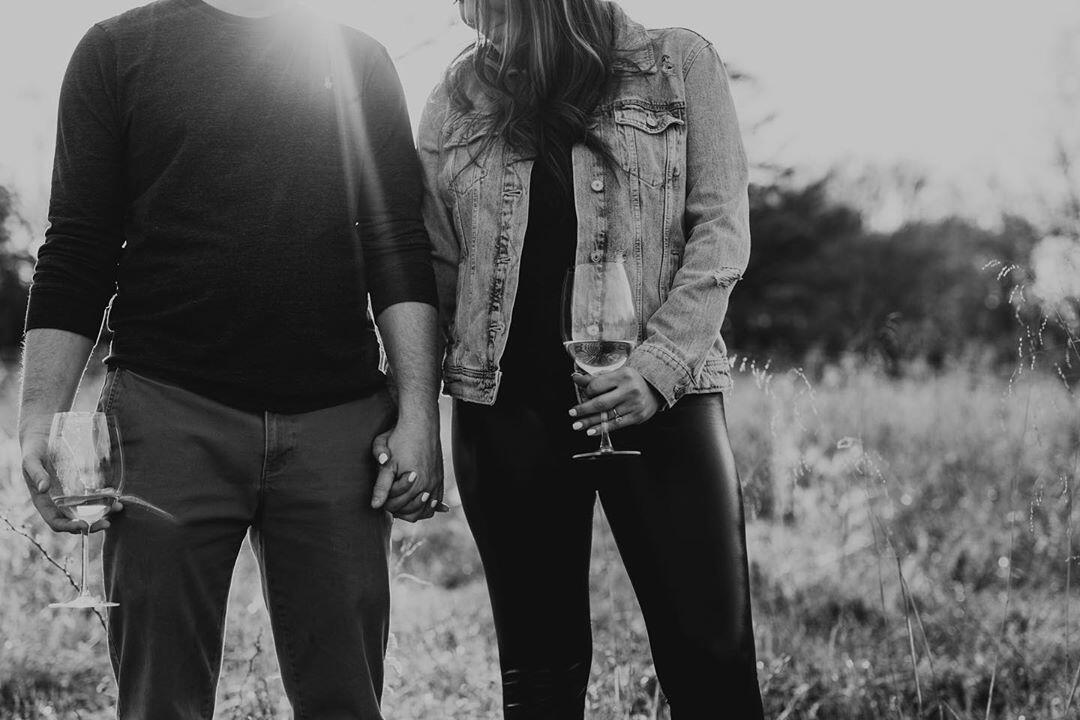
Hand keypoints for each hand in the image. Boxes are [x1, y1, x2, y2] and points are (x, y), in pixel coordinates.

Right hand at [19, 416, 121, 533]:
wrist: (43, 436)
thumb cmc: (34, 450)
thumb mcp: (31, 460)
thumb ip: (36, 474)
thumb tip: (44, 489)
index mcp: (43, 502)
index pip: (56, 522)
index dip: (69, 527)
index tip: (84, 526)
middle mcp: (57, 502)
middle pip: (74, 520)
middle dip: (90, 525)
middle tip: (107, 523)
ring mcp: (69, 494)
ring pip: (86, 510)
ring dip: (101, 513)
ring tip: (117, 508)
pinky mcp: (79, 484)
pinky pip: (92, 496)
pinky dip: (103, 499)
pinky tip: (115, 496)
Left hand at [369, 413, 444, 522]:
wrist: (421, 423)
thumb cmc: (400, 439)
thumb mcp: (386, 461)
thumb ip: (381, 485)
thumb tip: (374, 505)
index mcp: (415, 483)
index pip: (396, 507)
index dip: (384, 503)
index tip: (380, 495)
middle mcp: (429, 485)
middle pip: (411, 512)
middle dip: (397, 508)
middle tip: (388, 499)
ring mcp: (436, 482)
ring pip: (426, 510)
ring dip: (413, 511)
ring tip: (401, 504)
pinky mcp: (440, 478)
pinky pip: (436, 501)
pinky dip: (428, 507)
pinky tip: (420, 504)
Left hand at [569, 368, 662, 434]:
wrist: (655, 387)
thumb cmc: (631, 380)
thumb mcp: (615, 373)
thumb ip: (595, 378)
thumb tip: (575, 378)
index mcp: (623, 375)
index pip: (597, 385)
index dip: (587, 391)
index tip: (583, 395)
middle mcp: (629, 390)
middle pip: (601, 403)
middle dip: (584, 409)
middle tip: (572, 413)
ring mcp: (634, 405)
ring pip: (607, 416)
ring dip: (590, 422)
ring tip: (577, 425)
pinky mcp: (637, 416)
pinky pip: (616, 425)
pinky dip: (602, 429)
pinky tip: (591, 431)